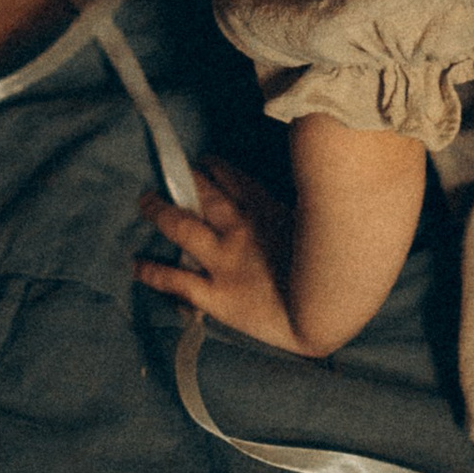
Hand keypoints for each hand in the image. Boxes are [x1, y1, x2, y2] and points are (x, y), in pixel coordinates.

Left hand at [135, 160, 311, 354]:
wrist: (325, 311)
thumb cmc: (337, 268)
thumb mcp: (325, 225)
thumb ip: (307, 208)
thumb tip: (305, 196)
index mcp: (269, 211)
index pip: (237, 181)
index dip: (219, 170)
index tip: (207, 161)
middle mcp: (240, 229)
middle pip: (206, 196)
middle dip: (188, 181)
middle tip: (174, 172)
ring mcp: (224, 261)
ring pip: (182, 226)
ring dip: (161, 211)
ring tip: (146, 201)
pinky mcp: (216, 295)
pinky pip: (177, 280)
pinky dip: (154, 272)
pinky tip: (136, 265)